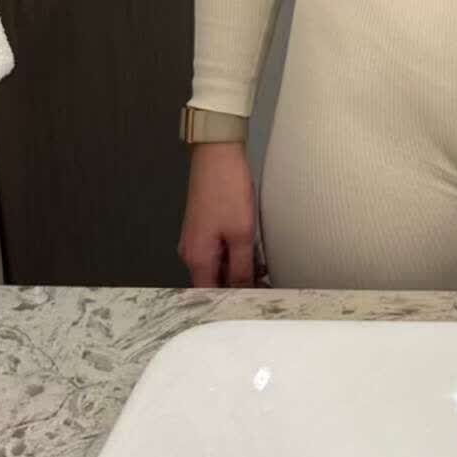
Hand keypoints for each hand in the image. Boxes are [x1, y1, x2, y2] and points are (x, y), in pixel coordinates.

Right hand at [178, 139, 259, 287]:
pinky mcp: (203, 226)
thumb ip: (241, 267)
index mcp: (197, 258)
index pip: (211, 295)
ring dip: (238, 269)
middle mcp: (191, 252)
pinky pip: (217, 251)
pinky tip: (253, 252)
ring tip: (264, 270)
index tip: (256, 302)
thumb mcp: (241, 233)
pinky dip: (234, 255)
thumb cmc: (228, 192)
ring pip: (217, 266)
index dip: (232, 301)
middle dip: (238, 286)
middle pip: (213, 281)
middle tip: (265, 286)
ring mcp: (196, 238)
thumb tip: (241, 291)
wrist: (217, 154)